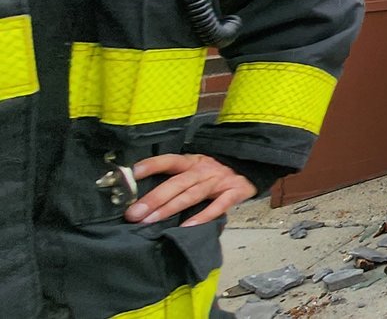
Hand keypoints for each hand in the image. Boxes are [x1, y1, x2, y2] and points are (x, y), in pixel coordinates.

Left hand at [124, 153, 256, 226]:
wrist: (252, 167)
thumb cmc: (216, 173)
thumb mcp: (197, 168)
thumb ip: (178, 178)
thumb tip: (144, 196)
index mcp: (193, 162)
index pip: (170, 160)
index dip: (153, 165)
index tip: (133, 173)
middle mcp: (204, 170)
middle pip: (177, 183)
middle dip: (154, 198)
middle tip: (134, 213)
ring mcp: (219, 181)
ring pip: (192, 195)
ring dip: (169, 208)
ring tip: (150, 221)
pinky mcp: (234, 192)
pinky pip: (217, 206)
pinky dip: (202, 216)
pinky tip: (187, 227)